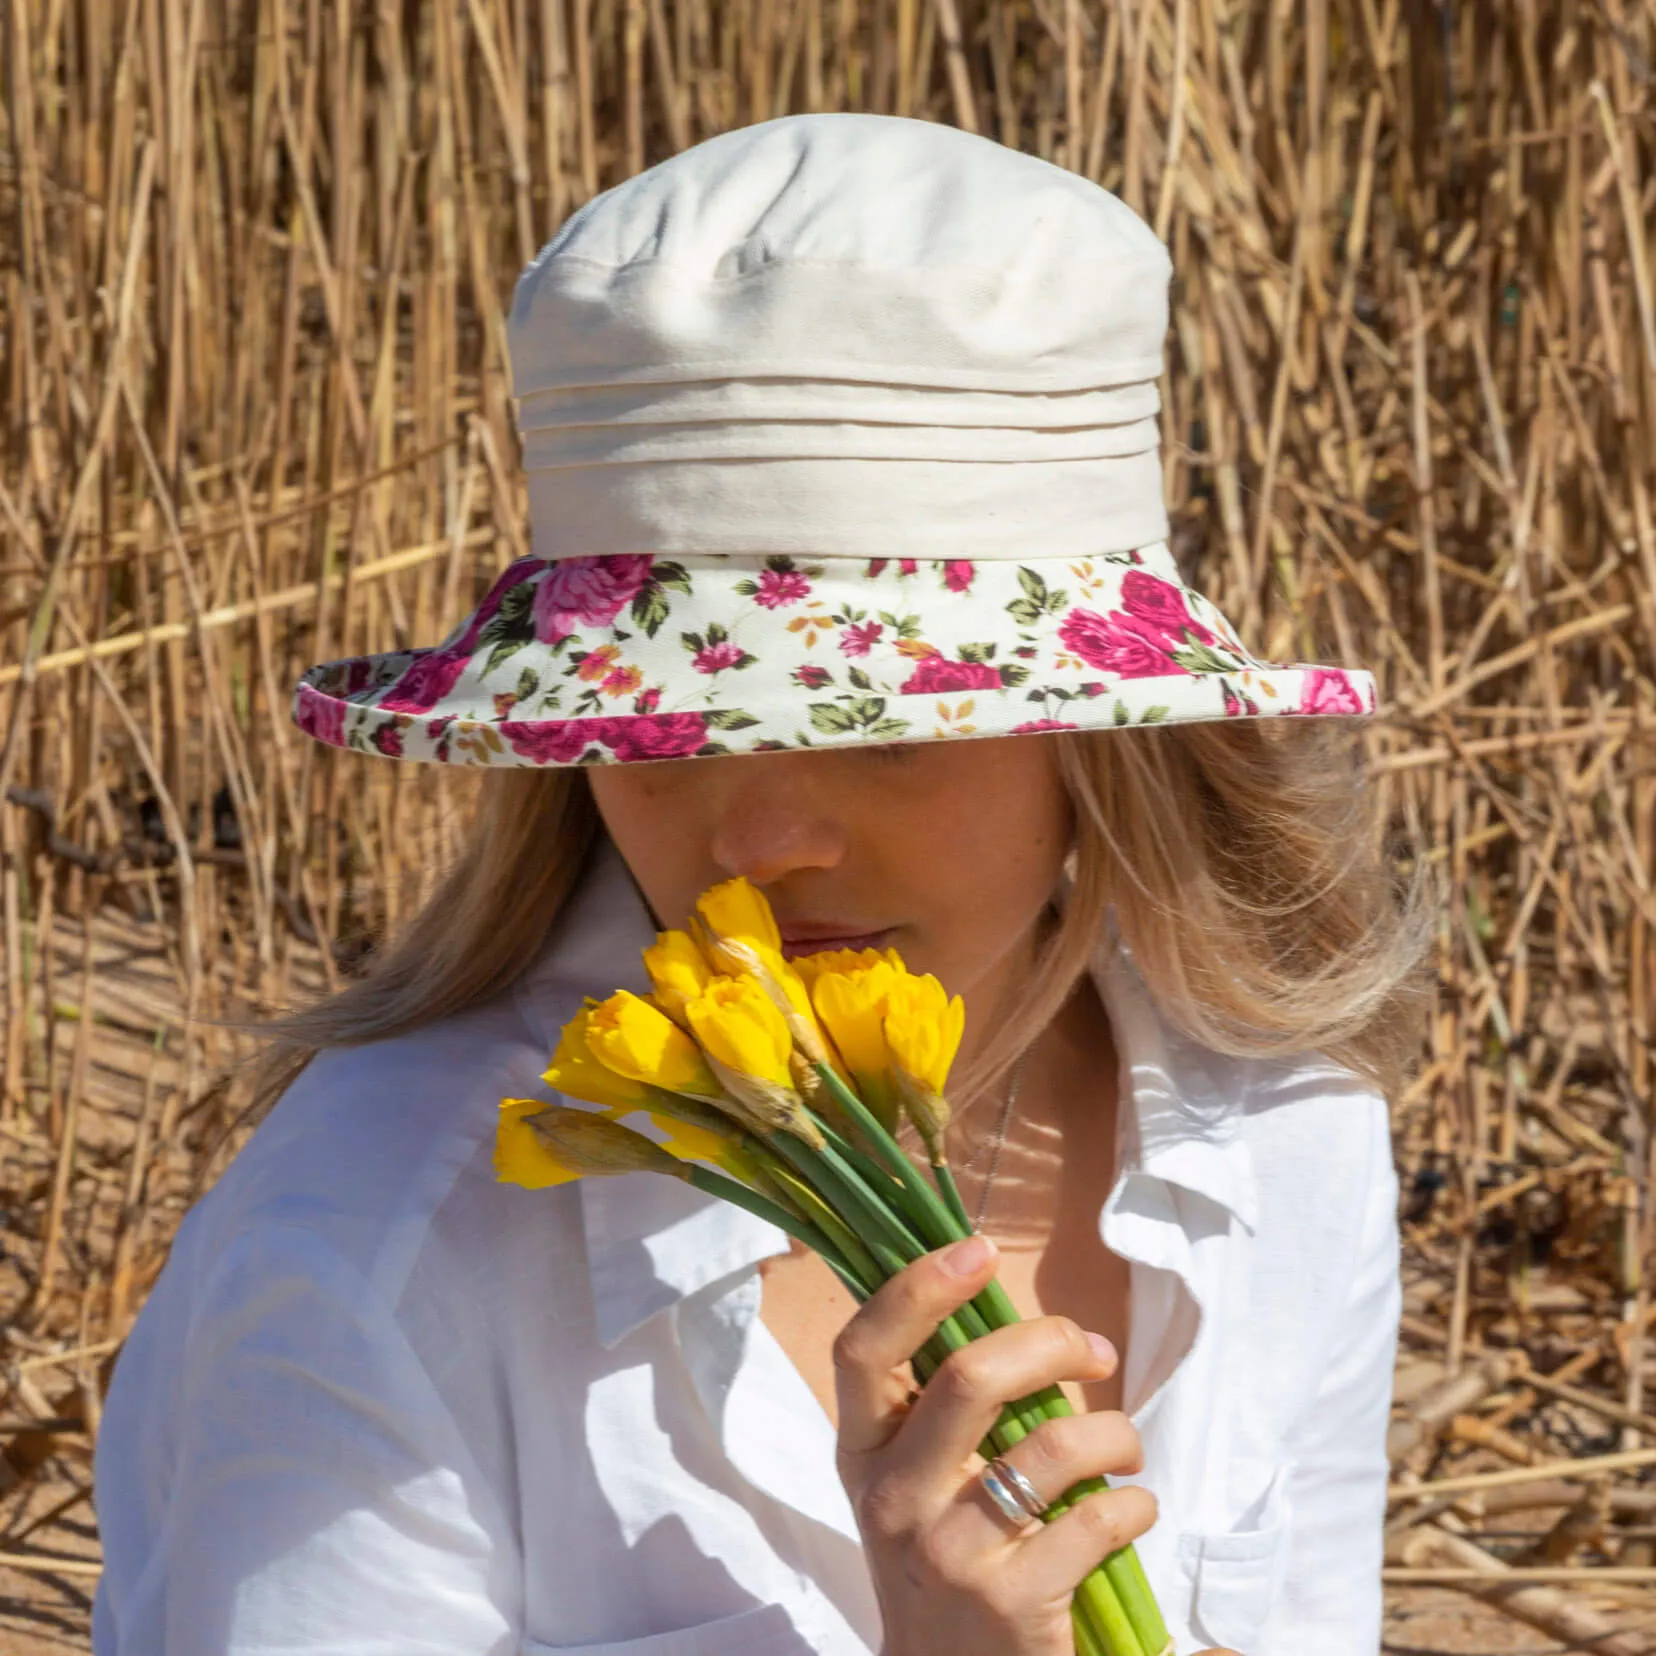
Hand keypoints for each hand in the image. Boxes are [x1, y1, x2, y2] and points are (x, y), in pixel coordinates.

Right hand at [834, 1232, 1167, 1655]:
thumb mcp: (912, 1484)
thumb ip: (942, 1406)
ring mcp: (949, 1553)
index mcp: (863, 1454)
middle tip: (1094, 1350)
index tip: (978, 1252)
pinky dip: (1135, 1503)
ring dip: (1114, 1431)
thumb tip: (1030, 1326)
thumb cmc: (944, 1561)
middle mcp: (894, 1498)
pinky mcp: (1011, 1603)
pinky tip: (1132, 1509)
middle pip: (969, 1378)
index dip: (918, 1288)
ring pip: (1051, 1445)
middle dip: (1049, 1342)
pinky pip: (1095, 1517)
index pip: (864, 1349)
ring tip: (1125, 1448)